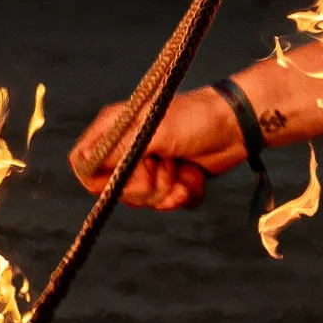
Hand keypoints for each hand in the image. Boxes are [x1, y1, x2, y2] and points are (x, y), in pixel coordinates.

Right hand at [68, 85, 241, 208]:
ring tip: (183, 172)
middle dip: (144, 187)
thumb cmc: (196, 119)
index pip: (83, 163)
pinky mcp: (170, 179)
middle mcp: (127, 147)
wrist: (239, 126)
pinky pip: (166, 204)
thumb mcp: (154, 132)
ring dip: (167, 192)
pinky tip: (194, 178)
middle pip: (114, 189)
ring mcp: (149, 165)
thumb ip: (118, 149)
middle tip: (165, 168)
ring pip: (142, 200)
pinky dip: (183, 195)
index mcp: (115, 129)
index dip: (100, 178)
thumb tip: (83, 163)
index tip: (126, 175)